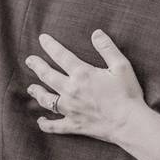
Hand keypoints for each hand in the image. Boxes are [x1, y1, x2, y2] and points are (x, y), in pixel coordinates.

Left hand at [25, 29, 146, 144]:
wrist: (129, 123)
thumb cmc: (128, 94)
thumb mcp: (121, 66)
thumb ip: (107, 48)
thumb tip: (96, 33)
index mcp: (82, 74)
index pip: (61, 55)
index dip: (50, 45)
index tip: (42, 38)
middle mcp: (71, 90)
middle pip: (48, 75)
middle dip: (37, 66)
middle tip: (29, 60)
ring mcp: (70, 109)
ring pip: (47, 100)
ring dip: (37, 92)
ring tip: (31, 88)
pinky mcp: (74, 125)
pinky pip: (55, 126)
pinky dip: (46, 124)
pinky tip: (40, 121)